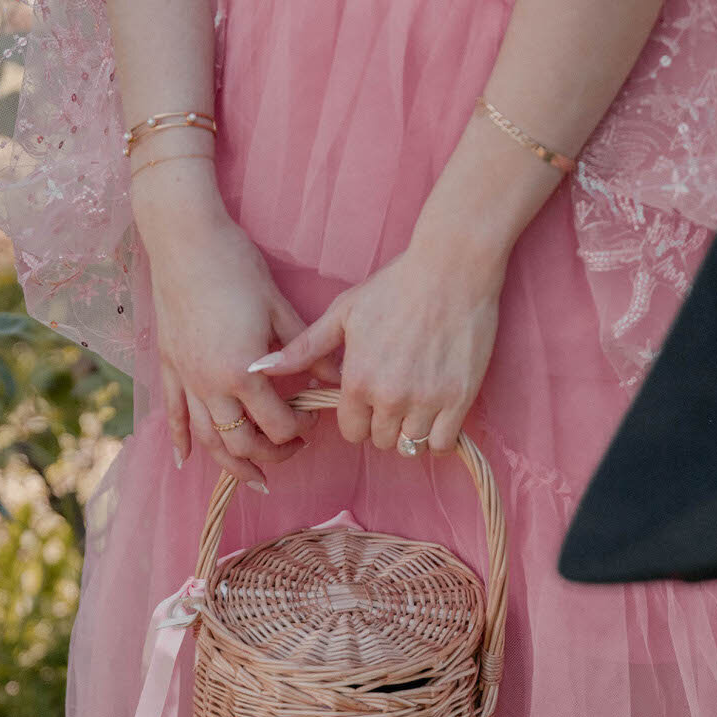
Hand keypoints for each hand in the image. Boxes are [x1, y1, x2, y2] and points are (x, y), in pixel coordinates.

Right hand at [135, 177, 318, 485]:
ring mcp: (186, 379)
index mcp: (242, 371)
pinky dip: (180, 441)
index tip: (313, 419)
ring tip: (252, 478)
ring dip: (231, 464)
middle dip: (270, 455)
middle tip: (292, 450)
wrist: (184, 239)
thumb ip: (305, 350)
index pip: (277, 423)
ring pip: (208, 439)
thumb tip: (335, 377)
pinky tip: (185, 462)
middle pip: (241, 442)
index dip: (299, 429)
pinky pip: (174, 414)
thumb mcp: (278, 308)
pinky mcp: (169, 367)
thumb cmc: (235, 266)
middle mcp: (211, 385)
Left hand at [247, 233, 509, 454]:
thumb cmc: (394, 287)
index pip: (351, 432)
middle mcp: (389, 397)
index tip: (369, 402)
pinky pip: (442, 444)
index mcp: (357, 380)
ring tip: (416, 406)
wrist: (451, 269)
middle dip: (383, 426)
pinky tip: (437, 415)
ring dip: (410, 433)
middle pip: (381, 442)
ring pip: (410, 447)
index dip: (358, 420)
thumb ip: (304, 349)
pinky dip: (438, 437)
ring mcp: (425, 401)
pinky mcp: (458, 399)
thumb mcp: (343, 314)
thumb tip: (258, 368)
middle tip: (394, 401)